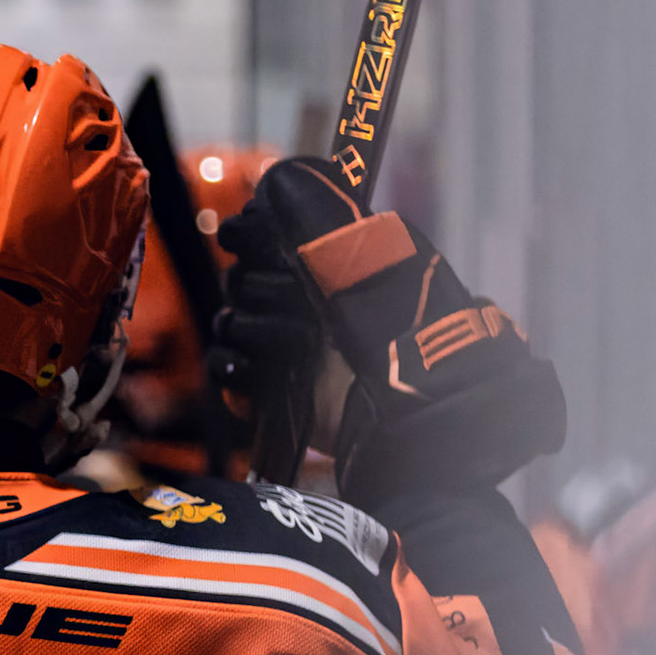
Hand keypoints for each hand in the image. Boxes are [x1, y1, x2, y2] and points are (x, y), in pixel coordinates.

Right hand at [211, 158, 564, 504]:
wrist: (421, 475)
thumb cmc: (424, 384)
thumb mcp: (385, 299)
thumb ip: (336, 242)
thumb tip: (287, 179)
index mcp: (358, 273)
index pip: (288, 228)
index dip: (261, 229)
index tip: (244, 236)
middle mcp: (326, 306)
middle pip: (253, 271)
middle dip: (259, 290)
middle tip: (289, 315)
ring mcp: (300, 353)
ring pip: (237, 317)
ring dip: (248, 333)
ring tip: (279, 357)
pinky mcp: (280, 397)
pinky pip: (231, 367)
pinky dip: (233, 374)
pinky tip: (249, 383)